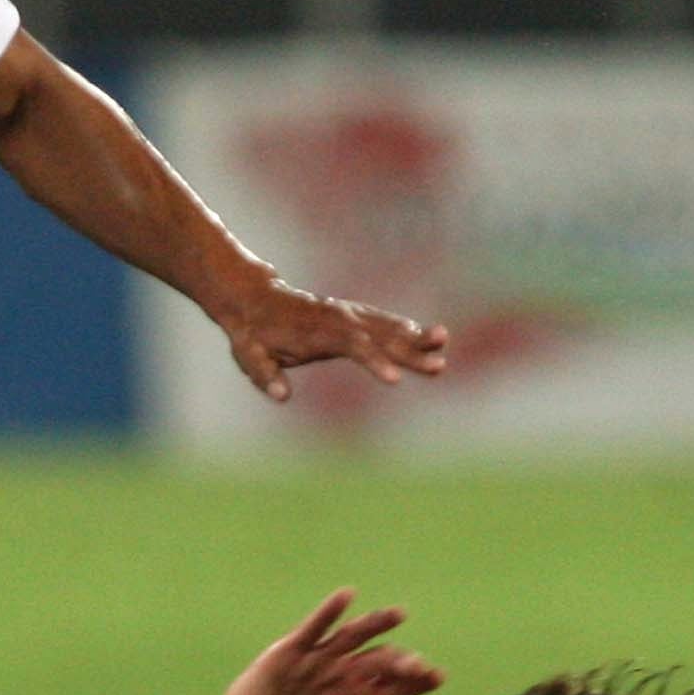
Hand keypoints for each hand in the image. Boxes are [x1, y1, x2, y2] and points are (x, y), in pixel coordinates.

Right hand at [188, 591, 442, 694]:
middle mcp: (345, 679)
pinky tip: (347, 596)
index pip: (401, 685)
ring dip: (375, 624)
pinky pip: (314, 628)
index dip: (421, 680)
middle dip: (401, 661)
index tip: (436, 677)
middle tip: (414, 666)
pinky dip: (330, 611)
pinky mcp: (291, 653)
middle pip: (383, 660)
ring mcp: (319, 663)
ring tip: (398, 615)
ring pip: (354, 637)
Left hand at [216, 275, 450, 402]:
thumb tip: (281, 395)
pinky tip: (428, 336)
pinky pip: (382, 321)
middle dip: (409, 351)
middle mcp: (337, 319)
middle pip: (378, 335)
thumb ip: (264, 374)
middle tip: (438, 365)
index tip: (395, 379)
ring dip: (416, 335)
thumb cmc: (252, 334)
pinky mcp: (352, 314)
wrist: (254, 299)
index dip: (374, 362)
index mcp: (315, 332)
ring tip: (444, 342)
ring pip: (386, 325)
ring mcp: (347, 314)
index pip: (351, 347)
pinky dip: (405, 328)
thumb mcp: (248, 355)